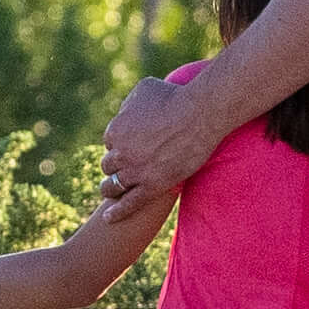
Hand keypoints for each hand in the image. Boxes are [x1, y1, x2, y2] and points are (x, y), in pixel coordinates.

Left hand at [103, 67, 225, 199]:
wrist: (200, 114)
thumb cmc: (175, 97)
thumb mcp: (144, 90)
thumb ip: (129, 104)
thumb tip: (125, 113)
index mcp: (115, 130)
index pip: (110, 142)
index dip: (121, 143)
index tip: (133, 143)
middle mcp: (121, 153)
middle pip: (109, 165)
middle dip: (116, 164)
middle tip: (127, 165)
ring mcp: (136, 172)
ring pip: (113, 185)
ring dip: (111, 188)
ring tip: (111, 190)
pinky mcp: (153, 186)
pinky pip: (130, 203)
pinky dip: (117, 212)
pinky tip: (108, 218)